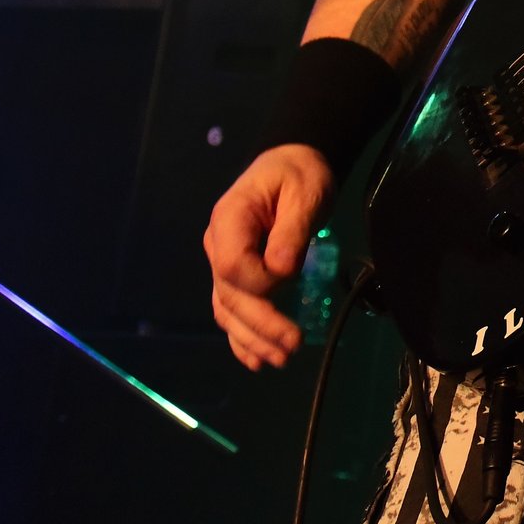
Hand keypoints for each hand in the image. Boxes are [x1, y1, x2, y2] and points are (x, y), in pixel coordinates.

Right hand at [203, 143, 334, 369]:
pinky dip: (242, 337)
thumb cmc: (299, 174)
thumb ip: (292, 230)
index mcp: (230, 219)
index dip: (260, 282)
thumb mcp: (305, 191)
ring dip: (252, 339)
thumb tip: (282, 270)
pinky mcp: (236, 275)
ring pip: (228, 309)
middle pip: (229, 296)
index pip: (232, 266)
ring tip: (281, 360)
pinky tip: (256, 360)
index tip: (292, 276)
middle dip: (260, 325)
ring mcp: (223, 261)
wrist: (292, 163)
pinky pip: (232, 309)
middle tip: (292, 348)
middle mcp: (218, 244)